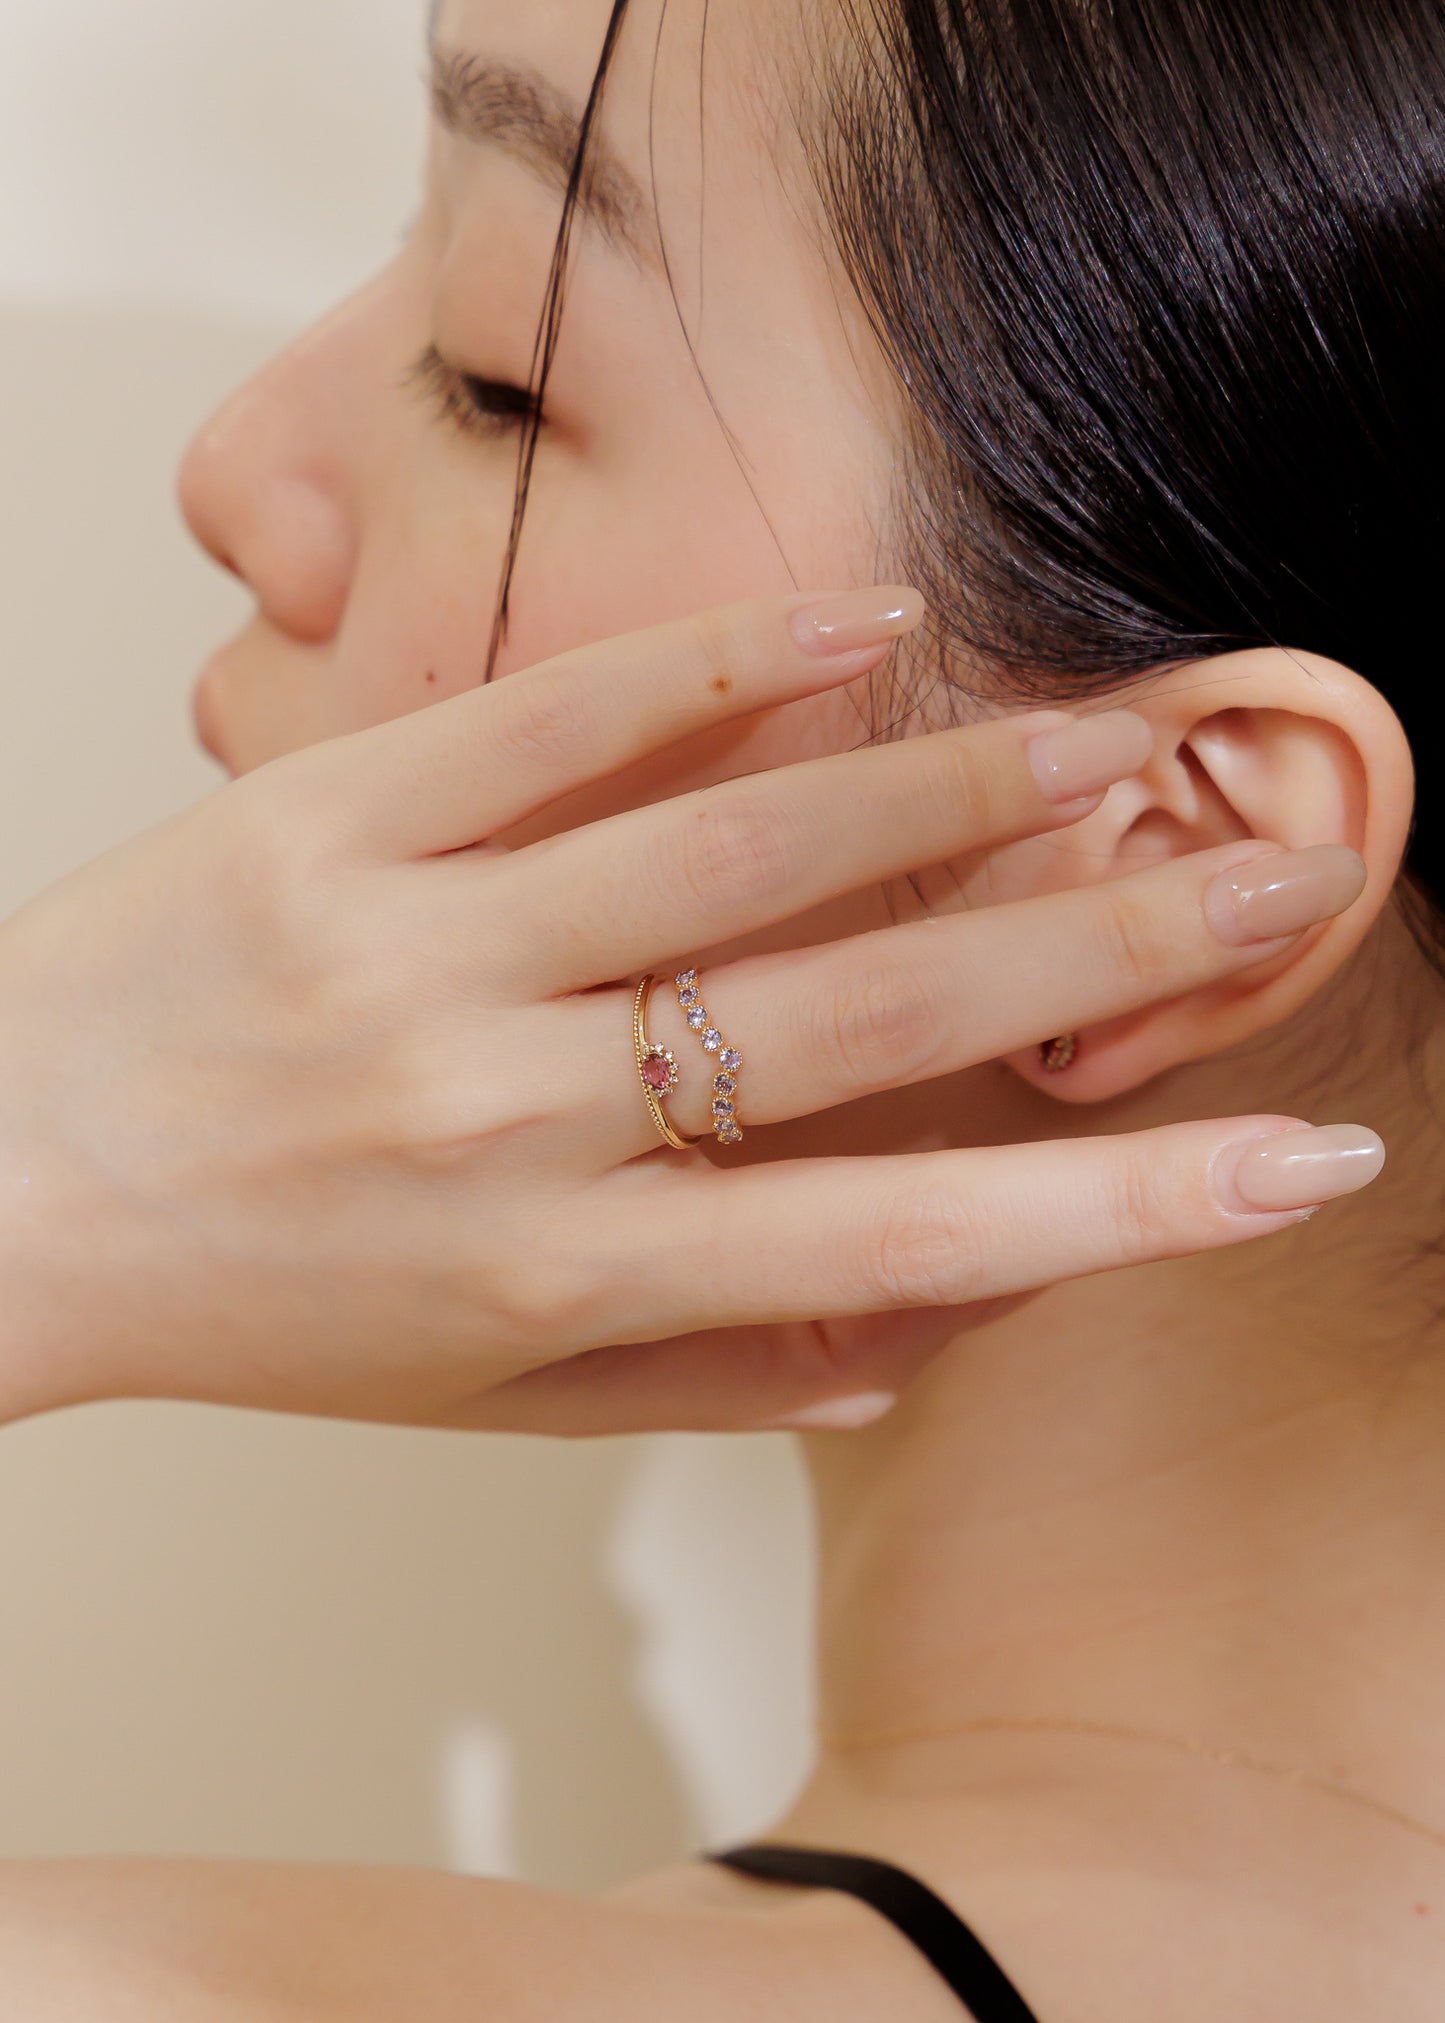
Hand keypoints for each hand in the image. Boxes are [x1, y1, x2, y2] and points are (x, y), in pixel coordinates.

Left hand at [0, 592, 1374, 1431]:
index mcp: (565, 1271)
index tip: (1284, 1168)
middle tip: (1263, 879)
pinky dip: (722, 670)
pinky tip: (870, 626)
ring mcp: (418, 949)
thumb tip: (923, 1331)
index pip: (900, 1238)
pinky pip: (552, 725)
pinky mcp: (330, 819)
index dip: (1117, 1211)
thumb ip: (710, 1374)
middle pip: (854, 1015)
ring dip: (943, 789)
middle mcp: (513, 1115)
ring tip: (1110, 746)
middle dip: (1092, 949)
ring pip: (728, 851)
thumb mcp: (484, 1395)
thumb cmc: (258, 1302)